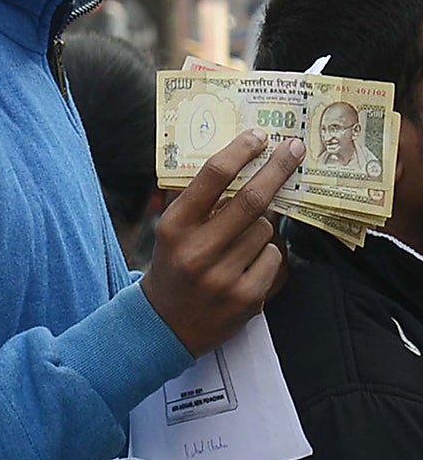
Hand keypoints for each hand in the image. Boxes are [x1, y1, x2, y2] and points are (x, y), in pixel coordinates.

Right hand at [142, 127, 298, 356]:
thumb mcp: (172, 231)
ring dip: (262, 227)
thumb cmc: (174, 264)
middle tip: (294, 149)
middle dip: (278, 169)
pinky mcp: (246, 298)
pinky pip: (273, 258)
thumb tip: (240, 158)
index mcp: (174, 226)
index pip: (212, 176)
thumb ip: (198, 200)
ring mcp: (223, 276)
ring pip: (266, 230)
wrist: (164, 324)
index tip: (260, 135)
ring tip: (240, 241)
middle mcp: (197, 250)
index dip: (241, 151)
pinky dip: (266, 256)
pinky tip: (245, 265)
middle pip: (252, 199)